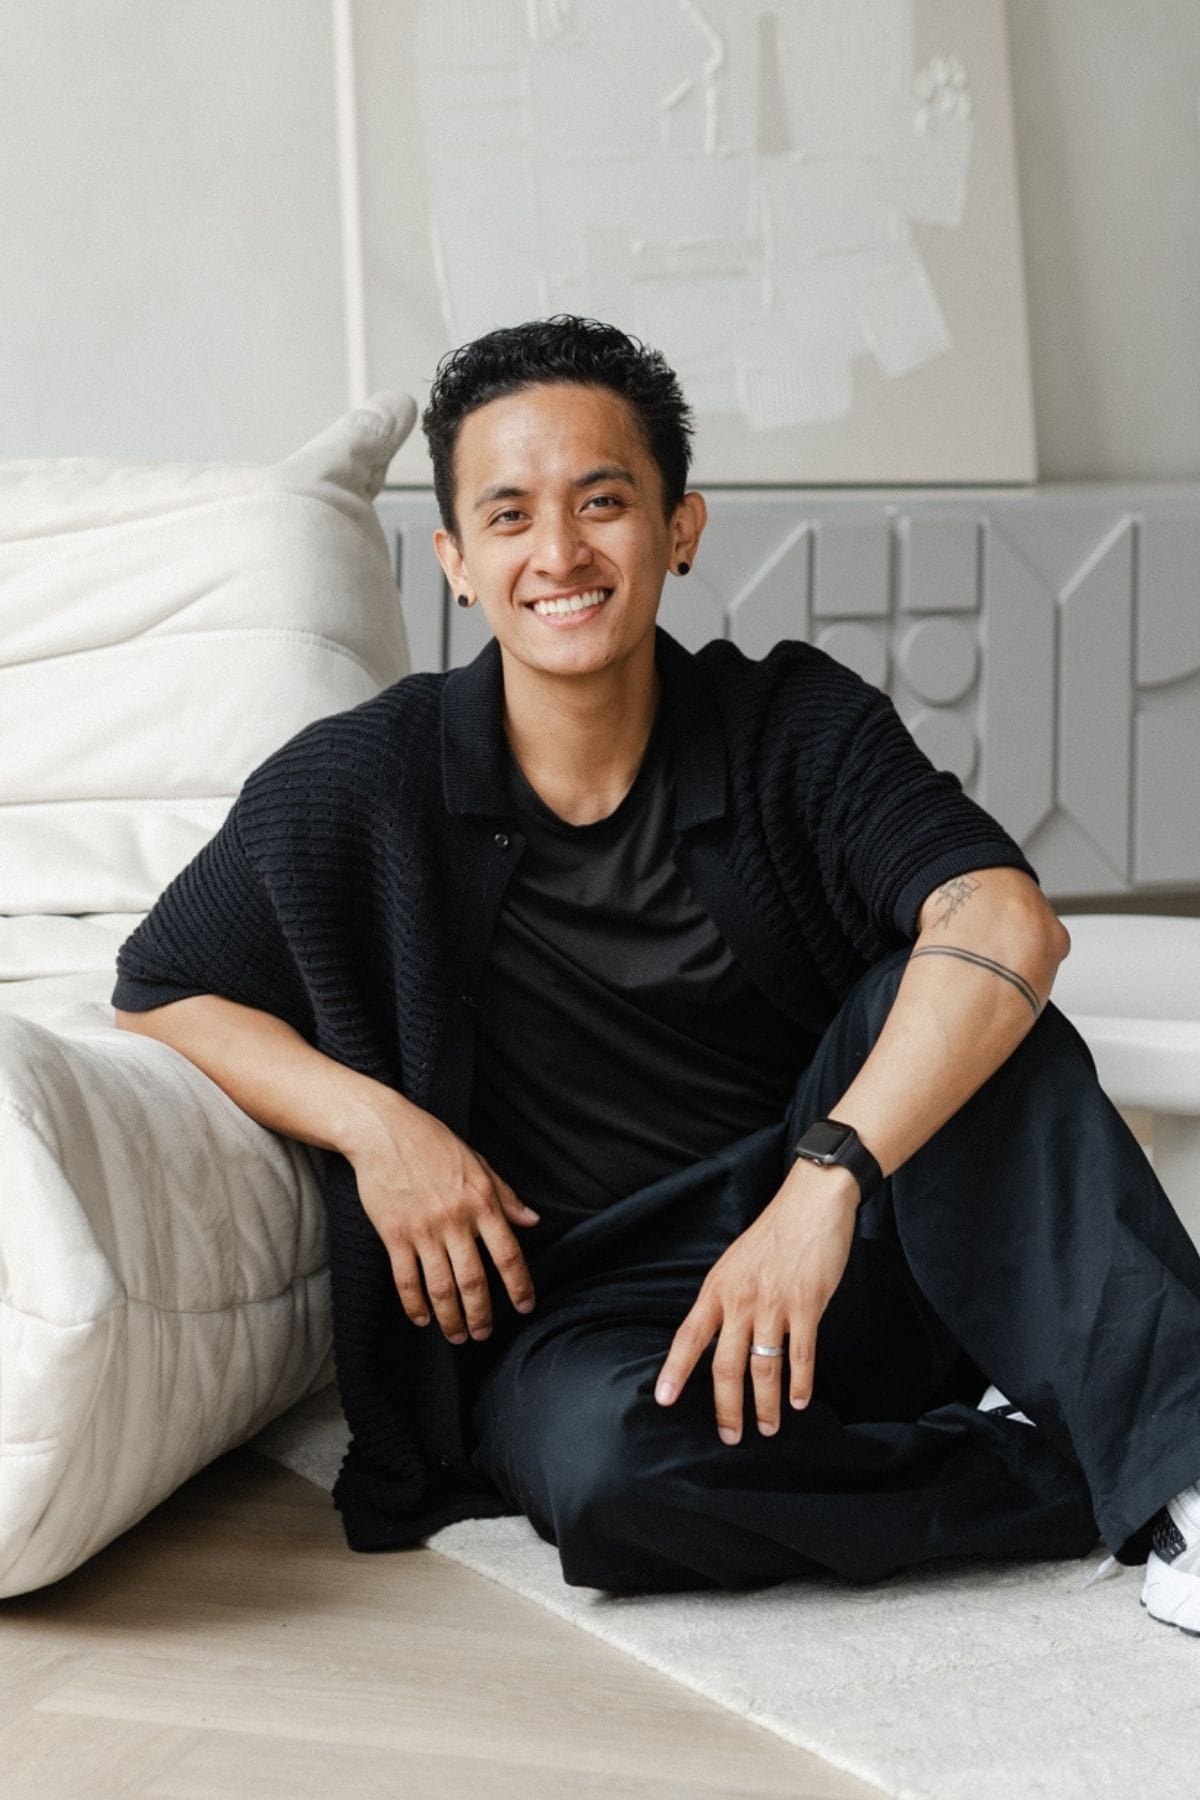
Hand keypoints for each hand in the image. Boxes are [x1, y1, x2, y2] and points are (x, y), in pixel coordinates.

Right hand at [345, 1093, 539, 1342]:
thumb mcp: (478, 1164)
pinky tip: (422, 1319)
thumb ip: (505, 1196)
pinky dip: (414, 1305)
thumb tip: (532, 1221)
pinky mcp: (394, 1234)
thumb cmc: (434, 1144)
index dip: (519, 1286)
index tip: (525, 1306)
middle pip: (474, 1281)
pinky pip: (406, 1279)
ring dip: (451, 1319)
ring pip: (441, 1287)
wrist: (385, 1131)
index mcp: (482, 1202)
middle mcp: (455, 1220)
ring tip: (457, 1336)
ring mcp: (423, 1230)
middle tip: (484, 1334)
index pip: (508, 1254)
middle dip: (481, 1315)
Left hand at [653, 1164, 859, 1441]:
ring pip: (764, 1368)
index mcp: (717, 1288)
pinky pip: (801, 1355)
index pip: (689, 1336)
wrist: (810, 1203)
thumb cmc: (772, 1234)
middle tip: (729, 1436)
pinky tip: (798, 1402)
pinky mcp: (807, 1304)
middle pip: (725, 1365)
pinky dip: (800, 1384)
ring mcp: (774, 1303)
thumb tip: (715, 1336)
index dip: (675, 1370)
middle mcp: (741, 1299)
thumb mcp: (734, 1263)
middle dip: (726, 1407)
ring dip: (766, 1405)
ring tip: (767, 1428)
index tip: (664, 1400)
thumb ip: (724, 1298)